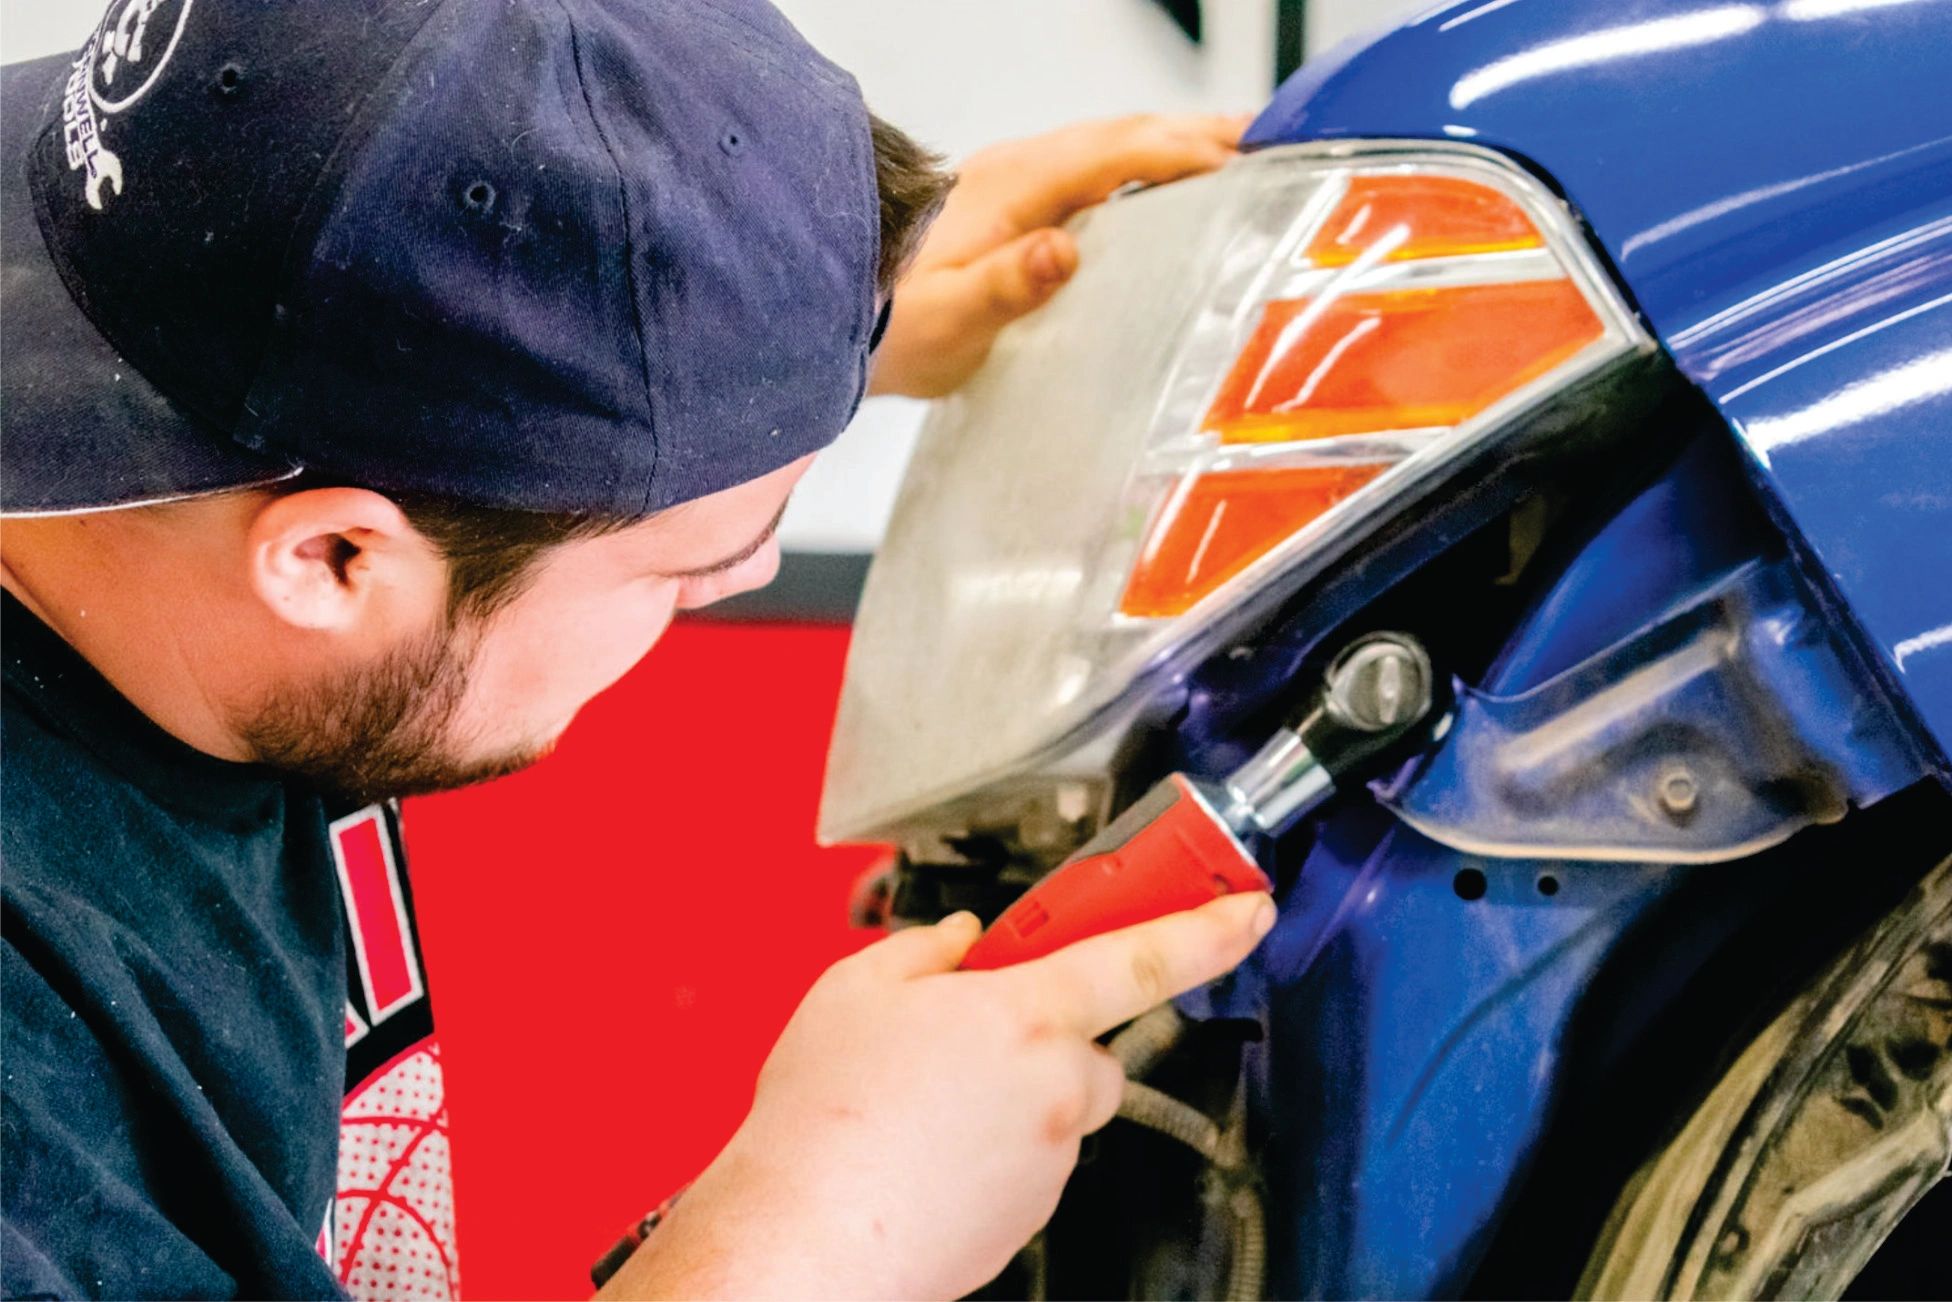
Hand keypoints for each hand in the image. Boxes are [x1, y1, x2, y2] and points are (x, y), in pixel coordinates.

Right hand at [600, 891, 1275, 1299]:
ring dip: (1010, 1099)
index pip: (1141, 957)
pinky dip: (990, 1154)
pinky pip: (1027, 1164)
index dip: (1208, 927)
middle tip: (960, 1041)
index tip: (1250, 907)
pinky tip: (926, 1154)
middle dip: (1042, 1038)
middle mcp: (1054, 1088)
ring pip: (1054, 1109)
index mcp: (1025, 1015)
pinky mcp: (1031, 1215)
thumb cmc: (824, 1121)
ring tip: (921, 1110)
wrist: (809, 1242)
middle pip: (1085, 1047)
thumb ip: (925, 949)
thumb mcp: (854, 990)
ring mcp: (1048, 1160)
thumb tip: (963, 943)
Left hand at [870, 113, 1249, 398]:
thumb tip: (1061, 251)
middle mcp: (1017, 171)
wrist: (831, 309)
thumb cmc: (889, 324)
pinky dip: (1138, 165)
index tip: (1243, 161)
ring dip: (1171, 144)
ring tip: (1232, 154)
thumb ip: (1007, 285)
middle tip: (1266, 142)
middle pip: (1123, 135)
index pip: (1116, 153)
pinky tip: (1156, 188)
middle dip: (1196, 134)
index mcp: (1014, 188)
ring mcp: (1014, 181)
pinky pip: (1091, 167)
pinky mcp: (1010, 203)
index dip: (1183, 152)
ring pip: (1109, 145)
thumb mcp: (950, 318)